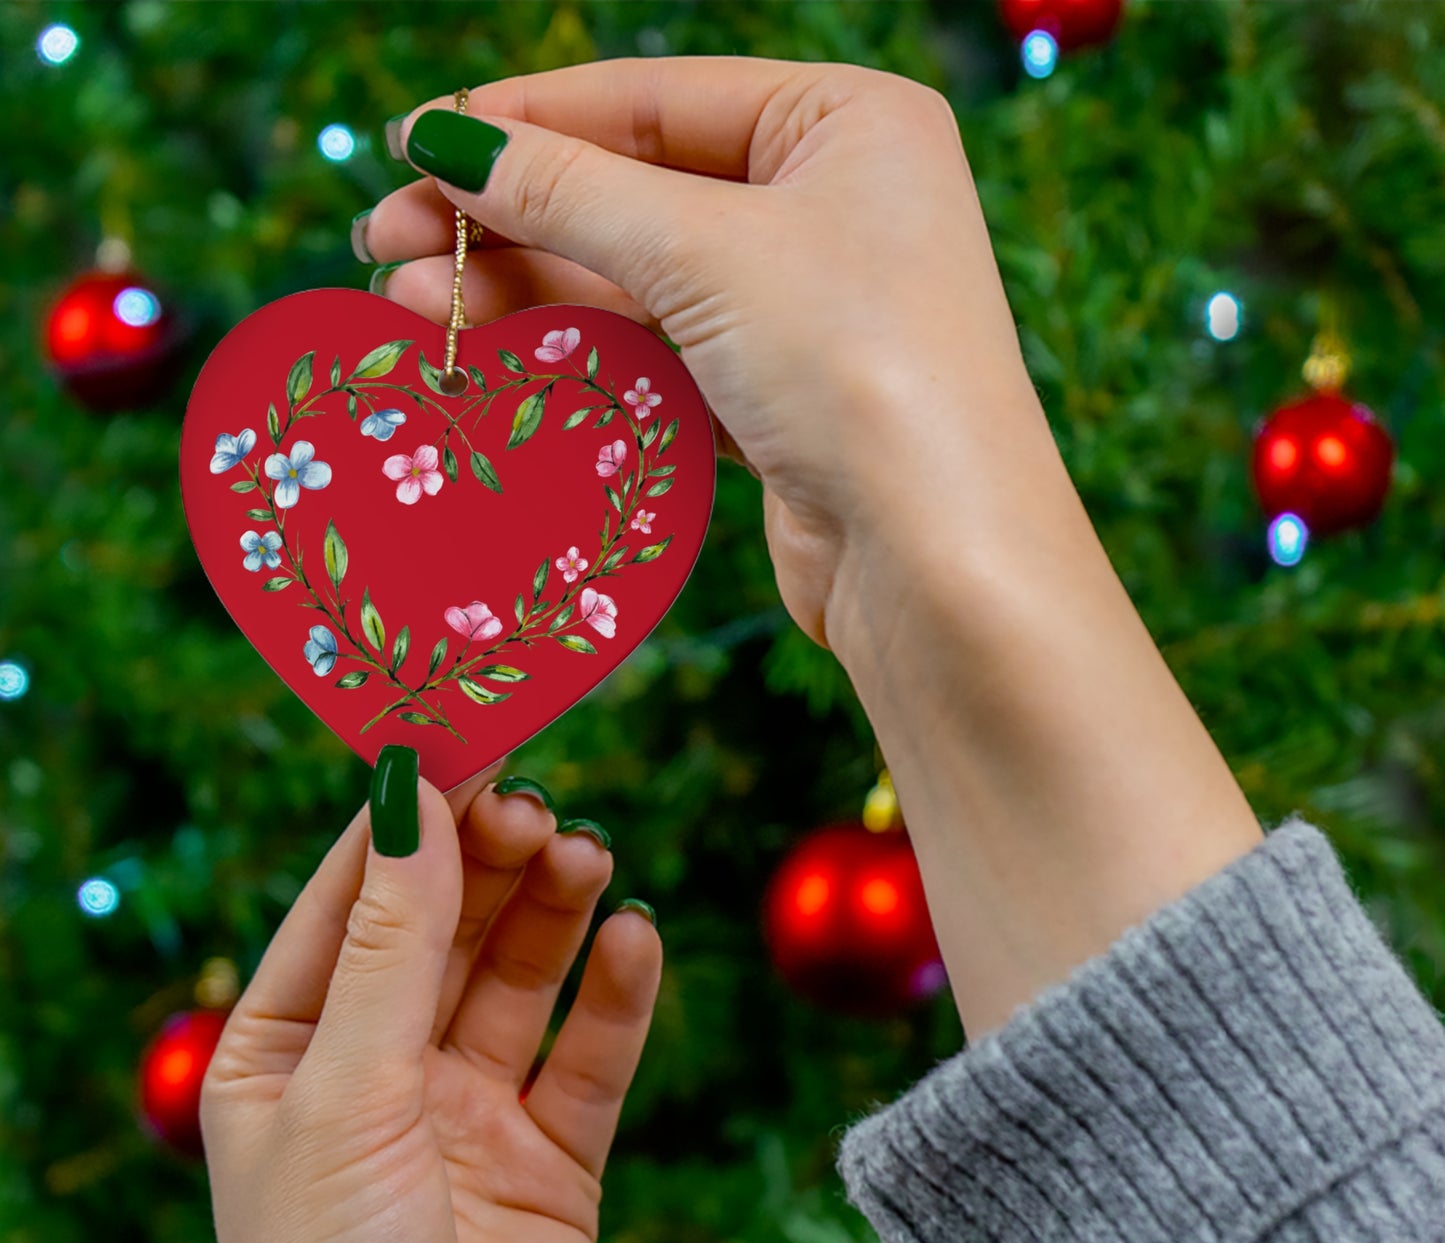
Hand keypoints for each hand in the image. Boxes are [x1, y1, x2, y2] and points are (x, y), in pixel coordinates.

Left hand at [201, 761, 661, 1242]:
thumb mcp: (346, 1094)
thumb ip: (391, 942)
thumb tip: (412, 791)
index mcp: (288, 1051)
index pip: (352, 898)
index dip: (408, 816)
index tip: (467, 733)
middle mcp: (379, 1071)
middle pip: (446, 925)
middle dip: (489, 860)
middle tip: (537, 807)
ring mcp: (469, 1113)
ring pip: (521, 977)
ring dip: (555, 911)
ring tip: (588, 857)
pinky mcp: (552, 1159)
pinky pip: (591, 1055)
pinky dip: (617, 995)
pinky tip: (635, 940)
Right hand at [361, 60, 1262, 1040]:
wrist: (938, 562)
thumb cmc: (855, 368)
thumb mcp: (704, 252)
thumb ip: (568, 192)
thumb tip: (443, 141)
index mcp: (846, 123)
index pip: (655, 98)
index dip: (526, 120)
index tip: (414, 146)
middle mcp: (832, 205)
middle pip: (635, 191)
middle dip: (508, 218)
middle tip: (384, 241)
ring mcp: (805, 307)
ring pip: (637, 280)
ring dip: (524, 289)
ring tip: (409, 303)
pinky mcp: (777, 397)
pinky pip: (657, 353)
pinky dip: (577, 351)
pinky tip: (491, 353)